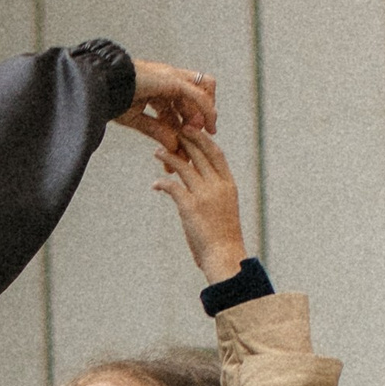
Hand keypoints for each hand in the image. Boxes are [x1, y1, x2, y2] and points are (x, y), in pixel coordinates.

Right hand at [113, 60, 217, 139]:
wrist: (100, 83)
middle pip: (192, 101)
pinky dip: (206, 111)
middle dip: (195, 125)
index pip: (177, 108)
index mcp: (157, 88)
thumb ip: (156, 130)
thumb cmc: (109, 97)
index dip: (182, 127)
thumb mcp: (135, 118)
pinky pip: (198, 95)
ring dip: (205, 114)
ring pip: (201, 94)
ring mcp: (172, 78)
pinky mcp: (173, 80)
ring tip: (206, 134)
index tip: (183, 148)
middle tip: (194, 146)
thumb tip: (173, 146)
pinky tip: (207, 127)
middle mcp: (168, 81)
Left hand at [153, 125, 249, 282]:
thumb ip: (215, 192)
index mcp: (229, 185)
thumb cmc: (224, 237)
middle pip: (200, 154)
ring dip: (169, 157)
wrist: (224, 256)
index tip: (192, 129)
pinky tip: (155, 184)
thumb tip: (200, 182)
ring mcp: (204, 195)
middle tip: (172, 131)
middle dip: (185, 140)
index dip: (203, 139)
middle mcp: (218, 186)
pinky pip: (172, 187)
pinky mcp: (190, 207)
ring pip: (184, 167)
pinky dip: (162, 183)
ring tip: (157, 152)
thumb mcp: (225, 209)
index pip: (216, 154)